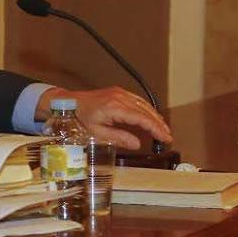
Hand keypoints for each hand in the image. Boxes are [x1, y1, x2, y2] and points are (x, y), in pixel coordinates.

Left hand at [38, 87, 172, 149]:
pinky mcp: (118, 92)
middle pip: (146, 111)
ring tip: (163, 129)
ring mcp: (119, 93)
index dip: (155, 128)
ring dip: (155, 116)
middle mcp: (119, 97)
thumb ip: (118, 138)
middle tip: (167, 136)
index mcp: (114, 108)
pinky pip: (137, 100)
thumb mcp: (97, 133)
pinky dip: (147, 109)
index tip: (165, 137)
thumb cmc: (80, 118)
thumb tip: (137, 144)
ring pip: (144, 104)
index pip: (141, 118)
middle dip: (158, 124)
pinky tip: (152, 117)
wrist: (69, 103)